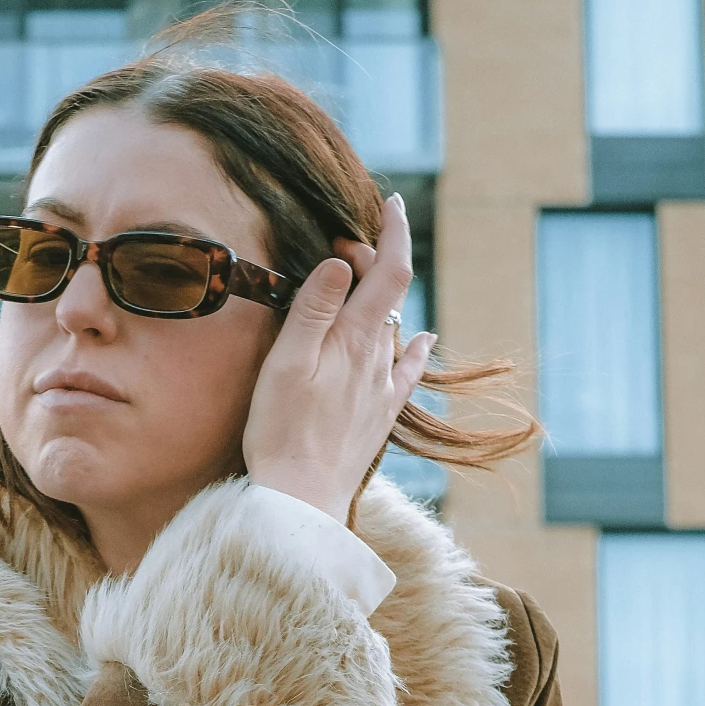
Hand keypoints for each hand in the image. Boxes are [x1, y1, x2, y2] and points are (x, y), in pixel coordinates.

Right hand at [241, 191, 435, 522]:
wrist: (301, 502)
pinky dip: (415, 346)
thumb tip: (342, 261)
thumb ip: (314, 309)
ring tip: (363, 280)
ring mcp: (383, 390)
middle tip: (343, 246)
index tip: (388, 203)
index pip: (390, 270)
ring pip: (395, 328)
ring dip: (382, 298)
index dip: (393, 232)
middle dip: (375, 259)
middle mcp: (379, 360)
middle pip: (391, 295)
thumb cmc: (281, 434)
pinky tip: (422, 340)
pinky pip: (407, 371)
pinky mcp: (379, 417)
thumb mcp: (286, 363)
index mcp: (356, 340)